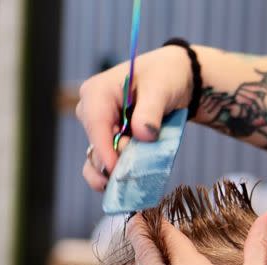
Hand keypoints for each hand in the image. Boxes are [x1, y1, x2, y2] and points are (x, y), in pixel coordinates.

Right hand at [77, 45, 192, 190]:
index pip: (96, 125)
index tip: (117, 171)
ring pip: (99, 160)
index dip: (106, 150)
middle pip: (97, 146)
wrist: (175, 80)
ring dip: (117, 173)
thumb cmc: (165, 77)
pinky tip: (132, 185)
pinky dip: (121, 173)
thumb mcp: (161, 88)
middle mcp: (91, 113)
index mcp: (96, 93)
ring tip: (132, 184)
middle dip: (116, 162)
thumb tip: (143, 135)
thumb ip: (151, 111)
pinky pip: (109, 163)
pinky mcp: (111, 142)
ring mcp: (100, 130)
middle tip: (141, 167)